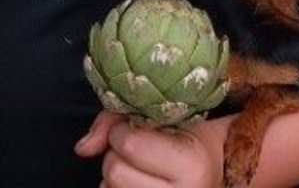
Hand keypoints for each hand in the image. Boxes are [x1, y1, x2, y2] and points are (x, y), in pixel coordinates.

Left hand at [75, 110, 224, 187]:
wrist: (215, 174)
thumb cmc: (192, 143)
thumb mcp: (171, 118)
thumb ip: (118, 120)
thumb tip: (83, 148)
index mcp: (191, 165)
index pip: (130, 143)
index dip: (123, 130)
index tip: (138, 128)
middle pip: (115, 169)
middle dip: (118, 154)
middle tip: (140, 149)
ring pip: (109, 186)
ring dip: (115, 172)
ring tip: (140, 166)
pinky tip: (135, 182)